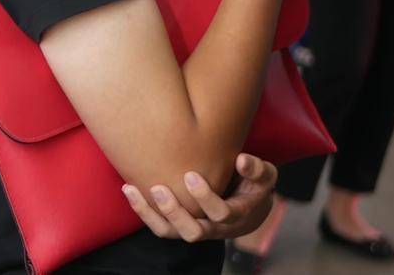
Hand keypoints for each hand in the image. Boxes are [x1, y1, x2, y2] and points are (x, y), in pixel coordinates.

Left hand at [122, 154, 277, 241]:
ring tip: (132, 190)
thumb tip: (241, 160)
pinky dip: (143, 210)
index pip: (221, 214)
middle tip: (159, 189)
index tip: (190, 175)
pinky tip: (129, 189)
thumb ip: (256, 168)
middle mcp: (214, 228)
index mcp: (237, 215)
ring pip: (171, 232)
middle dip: (174, 212)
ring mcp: (196, 228)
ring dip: (149, 213)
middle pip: (193, 232)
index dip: (205, 198)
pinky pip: (160, 226)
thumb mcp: (264, 176)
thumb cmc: (254, 185)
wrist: (248, 205)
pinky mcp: (180, 225)